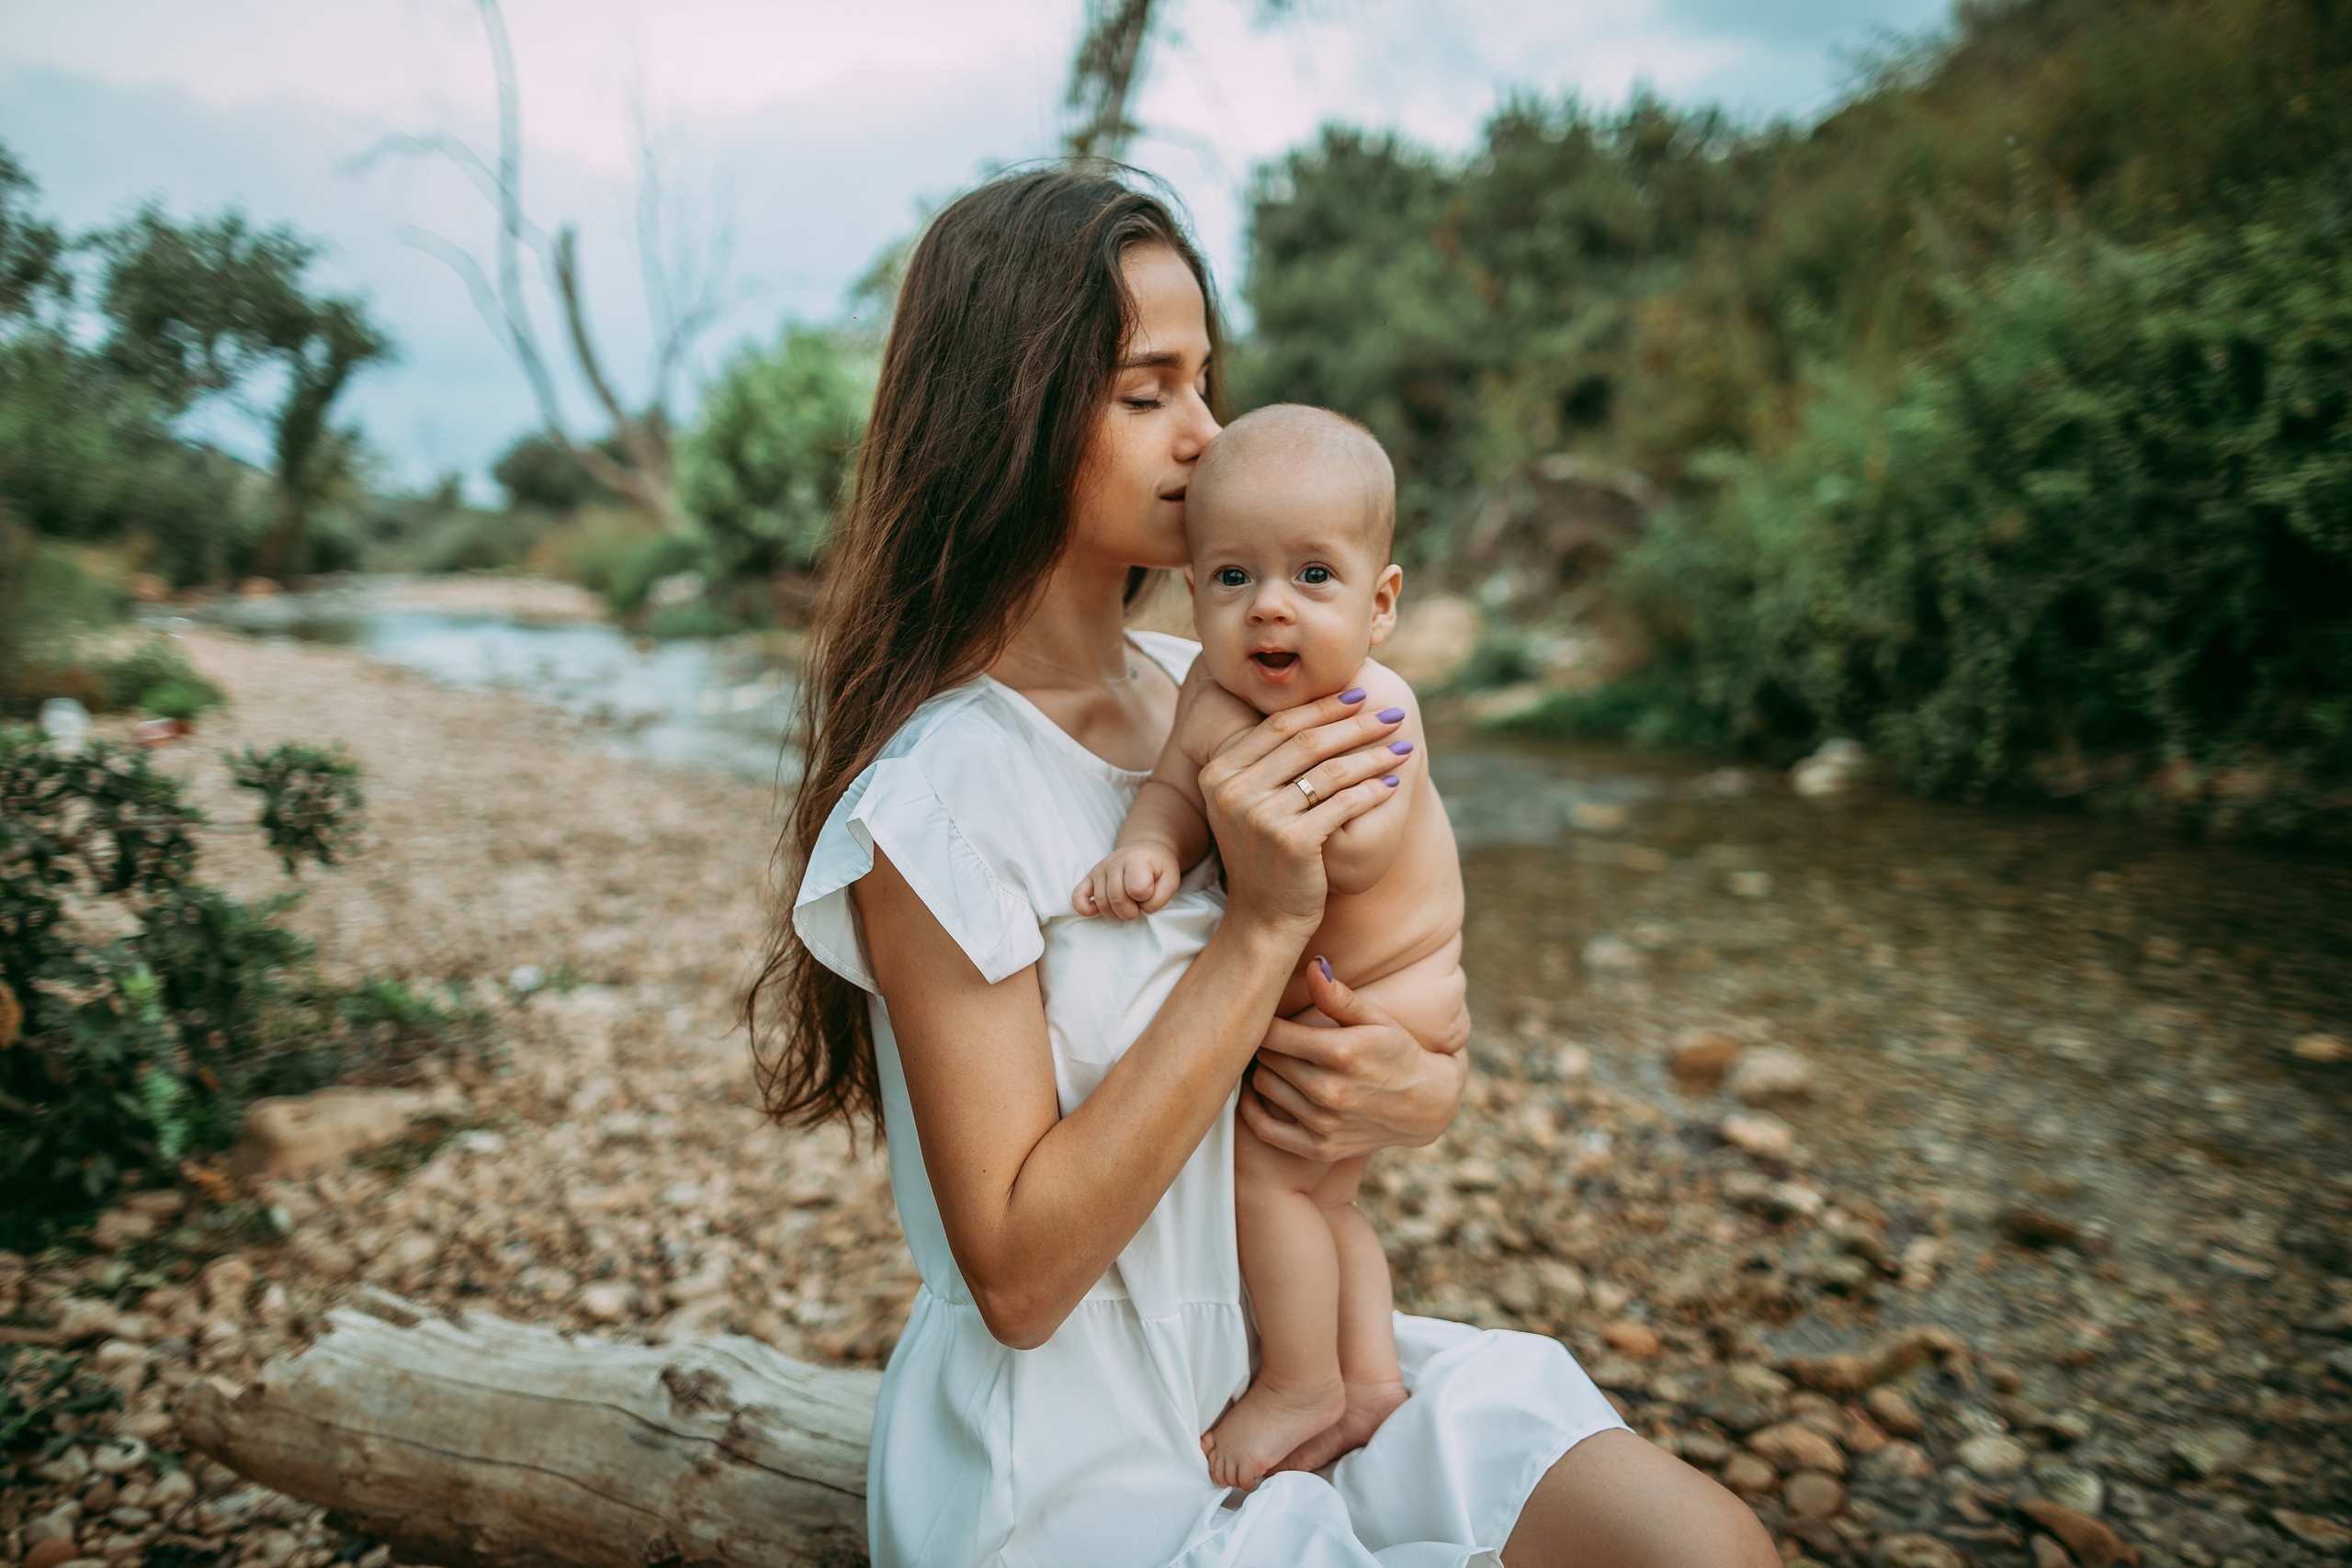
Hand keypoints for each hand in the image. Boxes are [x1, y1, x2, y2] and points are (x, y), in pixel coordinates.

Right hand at [1074, 844, 1181, 918]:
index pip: (1138, 890)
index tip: (1151, 893)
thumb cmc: (1158, 868)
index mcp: (1137, 861)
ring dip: (1116, 913)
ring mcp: (1100, 870)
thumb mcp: (1171, 880)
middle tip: (1138, 906)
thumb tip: (1141, 909)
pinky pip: (1077, 897)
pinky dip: (1084, 908)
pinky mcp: (1089, 878)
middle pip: (1118, 899)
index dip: (1147, 898)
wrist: (1145, 851)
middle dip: (1131, 911)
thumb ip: (1161, 898)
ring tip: (1126, 905)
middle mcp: (1115, 863)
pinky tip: (1097, 910)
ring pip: (1101, 903)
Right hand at [1196, 688, 1409, 941]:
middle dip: (1357, 724)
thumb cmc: (1266, 855)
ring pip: (1331, 770)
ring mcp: (1260, 815)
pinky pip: (1344, 804)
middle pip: (1307, 741)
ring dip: (1373, 755)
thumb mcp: (1249, 803)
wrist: (1263, 919)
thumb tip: (1315, 705)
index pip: (1278, 724)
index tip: (1360, 695)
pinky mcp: (1291, 841)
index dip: (1324, 706)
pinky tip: (1392, 784)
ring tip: (1402, 749)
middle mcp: (1232, 789)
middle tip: (1392, 715)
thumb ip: (1267, 760)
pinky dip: (1373, 791)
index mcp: (1218, 771)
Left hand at [1240, 958, 1467, 1161]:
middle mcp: (1329, 1090)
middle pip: (1266, 1058)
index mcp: (1340, 1052)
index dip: (1265, 1020)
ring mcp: (1323, 1123)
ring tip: (1278, 1061)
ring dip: (1266, 1072)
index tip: (1269, 1015)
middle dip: (1267, 1045)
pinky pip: (1264, 1129)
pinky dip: (1253, 1110)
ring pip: (1263, 1086)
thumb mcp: (1376, 1018)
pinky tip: (1259, 1093)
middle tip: (1276, 1038)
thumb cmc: (1398, 1052)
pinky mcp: (1320, 1148)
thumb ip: (1338, 996)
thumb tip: (1313, 966)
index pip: (1272, 1032)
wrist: (1425, 1105)